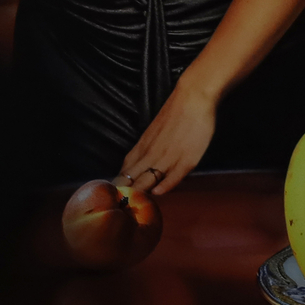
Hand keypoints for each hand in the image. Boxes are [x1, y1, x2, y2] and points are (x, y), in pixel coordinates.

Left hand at [116, 81, 217, 195]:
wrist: (192, 98)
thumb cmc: (175, 115)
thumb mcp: (154, 133)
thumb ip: (148, 149)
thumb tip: (142, 166)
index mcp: (143, 146)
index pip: (125, 169)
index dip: (119, 183)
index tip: (112, 197)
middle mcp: (152, 152)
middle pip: (133, 175)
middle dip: (125, 191)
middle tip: (116, 206)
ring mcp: (169, 155)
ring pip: (150, 176)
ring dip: (141, 191)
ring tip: (131, 204)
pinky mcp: (187, 156)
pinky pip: (175, 173)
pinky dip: (166, 183)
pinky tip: (158, 192)